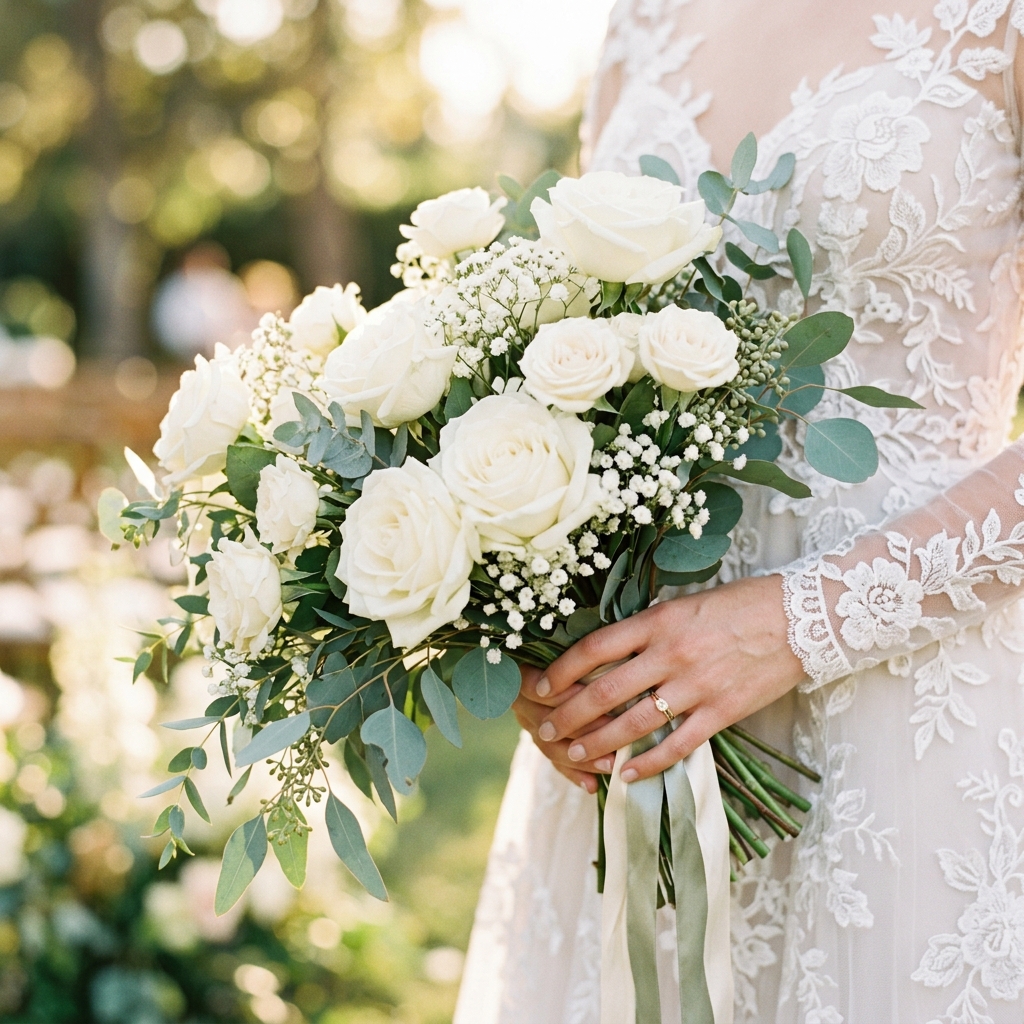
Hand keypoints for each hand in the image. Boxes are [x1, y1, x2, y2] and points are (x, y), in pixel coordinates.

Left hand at [523, 575, 804, 782]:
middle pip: (604, 690)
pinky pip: (677, 745)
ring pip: (634, 722)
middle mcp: (671, 654)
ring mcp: (696, 686)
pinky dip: (648, 763)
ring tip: (575, 756)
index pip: (594, 648)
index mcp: (658, 621)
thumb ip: (648, 629)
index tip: (541, 686)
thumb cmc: (740, 605)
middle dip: (569, 715)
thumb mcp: (685, 604)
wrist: (804, 618)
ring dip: (599, 743)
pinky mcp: (722, 713)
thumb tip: (606, 651)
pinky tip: (625, 774)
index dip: (561, 670)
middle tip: (546, 730)